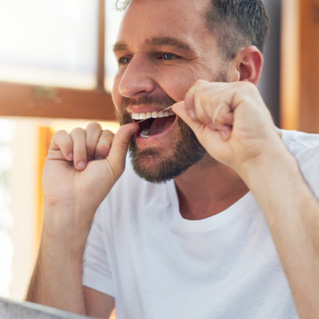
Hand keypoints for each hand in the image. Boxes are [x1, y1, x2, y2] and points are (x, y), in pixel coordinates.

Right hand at [42, 122, 137, 239]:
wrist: (73, 201)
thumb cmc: (96, 186)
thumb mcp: (114, 165)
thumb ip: (122, 143)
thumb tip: (133, 125)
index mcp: (104, 149)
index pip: (107, 131)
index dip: (105, 143)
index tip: (102, 159)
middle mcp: (89, 146)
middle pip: (93, 127)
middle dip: (93, 145)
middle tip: (90, 163)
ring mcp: (73, 146)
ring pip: (77, 131)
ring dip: (80, 150)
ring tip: (79, 167)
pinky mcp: (57, 148)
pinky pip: (61, 134)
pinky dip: (66, 145)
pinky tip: (67, 159)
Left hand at [172, 80, 283, 174]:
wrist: (251, 159)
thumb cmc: (233, 150)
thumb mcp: (205, 132)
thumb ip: (191, 117)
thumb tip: (175, 104)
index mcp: (226, 95)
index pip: (198, 88)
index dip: (194, 107)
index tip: (209, 126)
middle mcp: (234, 88)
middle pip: (198, 88)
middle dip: (202, 114)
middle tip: (222, 128)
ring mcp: (241, 88)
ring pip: (204, 94)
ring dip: (213, 119)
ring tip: (230, 127)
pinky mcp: (245, 92)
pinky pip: (216, 100)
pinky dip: (221, 119)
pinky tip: (236, 125)